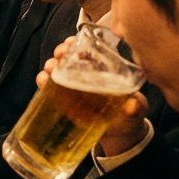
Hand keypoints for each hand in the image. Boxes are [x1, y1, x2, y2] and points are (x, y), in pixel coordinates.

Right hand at [36, 39, 149, 156]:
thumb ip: (136, 108)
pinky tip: (42, 80)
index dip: (79, 43)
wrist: (118, 137)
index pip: (89, 50)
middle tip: (60, 54)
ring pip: (57, 69)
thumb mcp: (136, 111)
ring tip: (50, 68)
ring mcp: (73, 87)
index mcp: (104, 70)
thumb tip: (133, 105)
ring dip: (51, 65)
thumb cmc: (129, 117)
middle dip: (61, 51)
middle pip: (69, 57)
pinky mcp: (63, 100)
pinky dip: (43, 81)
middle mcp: (86, 75)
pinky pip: (49, 88)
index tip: (73, 42)